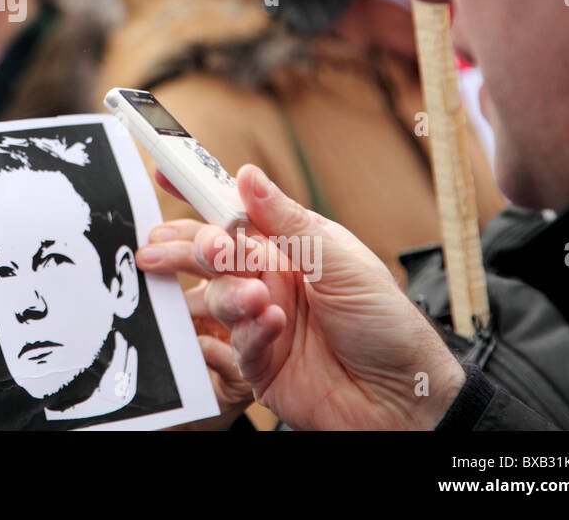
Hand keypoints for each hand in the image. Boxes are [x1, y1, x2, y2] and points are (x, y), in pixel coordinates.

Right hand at [137, 165, 464, 429]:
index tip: (164, 171)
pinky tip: (272, 325)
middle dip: (197, 247)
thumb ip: (288, 220)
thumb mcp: (342, 259)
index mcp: (289, 246)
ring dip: (231, 293)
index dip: (198, 191)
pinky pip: (236, 340)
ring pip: (217, 295)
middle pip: (212, 254)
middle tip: (208, 251)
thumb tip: (248, 176)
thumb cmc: (386, 324)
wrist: (404, 397)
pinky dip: (251, 330)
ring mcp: (260, 319)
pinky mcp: (257, 362)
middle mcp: (269, 279)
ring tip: (259, 299)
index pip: (235, 212)